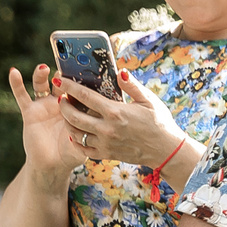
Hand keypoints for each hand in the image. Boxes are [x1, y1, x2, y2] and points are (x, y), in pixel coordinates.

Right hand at [6, 64, 78, 193]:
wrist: (52, 165)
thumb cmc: (71, 153)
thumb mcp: (83, 143)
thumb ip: (86, 134)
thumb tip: (92, 127)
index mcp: (75, 109)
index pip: (78, 90)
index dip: (80, 80)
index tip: (83, 68)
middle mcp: (60, 103)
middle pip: (60, 83)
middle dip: (62, 73)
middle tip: (65, 63)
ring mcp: (44, 106)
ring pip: (42, 86)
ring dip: (41, 75)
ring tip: (43, 68)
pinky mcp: (30, 111)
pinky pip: (22, 96)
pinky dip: (16, 84)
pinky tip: (13, 72)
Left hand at [54, 65, 187, 173]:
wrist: (167, 151)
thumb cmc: (160, 123)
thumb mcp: (149, 100)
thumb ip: (132, 85)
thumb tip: (120, 71)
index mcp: (116, 112)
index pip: (84, 96)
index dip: (69, 87)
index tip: (59, 81)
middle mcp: (107, 128)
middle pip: (74, 116)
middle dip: (63, 106)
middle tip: (61, 98)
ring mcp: (106, 143)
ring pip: (76, 133)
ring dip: (67, 122)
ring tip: (67, 114)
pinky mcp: (107, 154)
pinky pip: (84, 149)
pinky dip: (76, 140)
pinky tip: (76, 133)